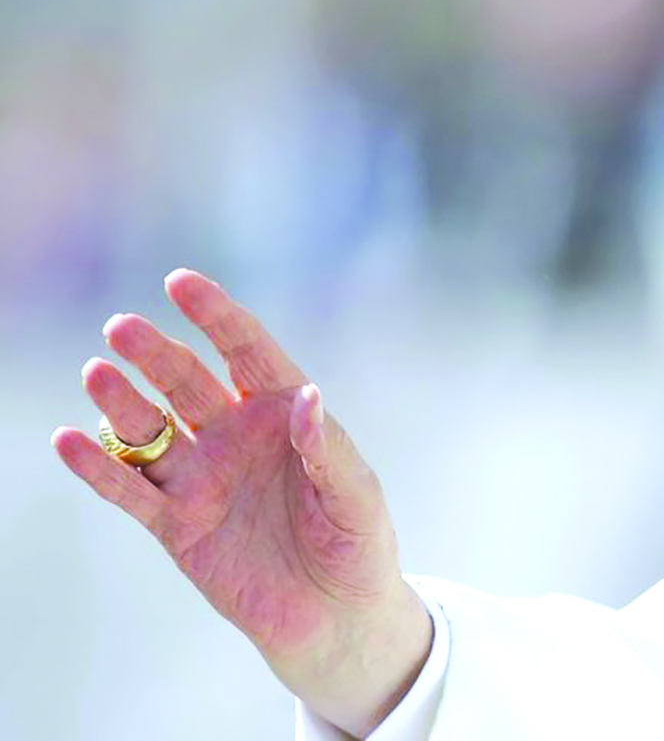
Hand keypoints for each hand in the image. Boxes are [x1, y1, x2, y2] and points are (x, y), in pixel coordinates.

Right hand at [52, 269, 431, 736]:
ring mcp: (203, 478)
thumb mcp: (355, 496)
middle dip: (157, 354)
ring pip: (152, 430)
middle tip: (122, 326)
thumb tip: (305, 397)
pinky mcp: (178, 526)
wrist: (336, 618)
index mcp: (285, 413)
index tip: (180, 282)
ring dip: (122, 402)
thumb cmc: (358, 545)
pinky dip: (98, 468)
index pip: (247, 351)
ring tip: (97, 372)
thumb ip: (326, 449)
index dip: (215, 316)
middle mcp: (236, 435)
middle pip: (188, 382)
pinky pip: (131, 492)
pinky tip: (69, 440)